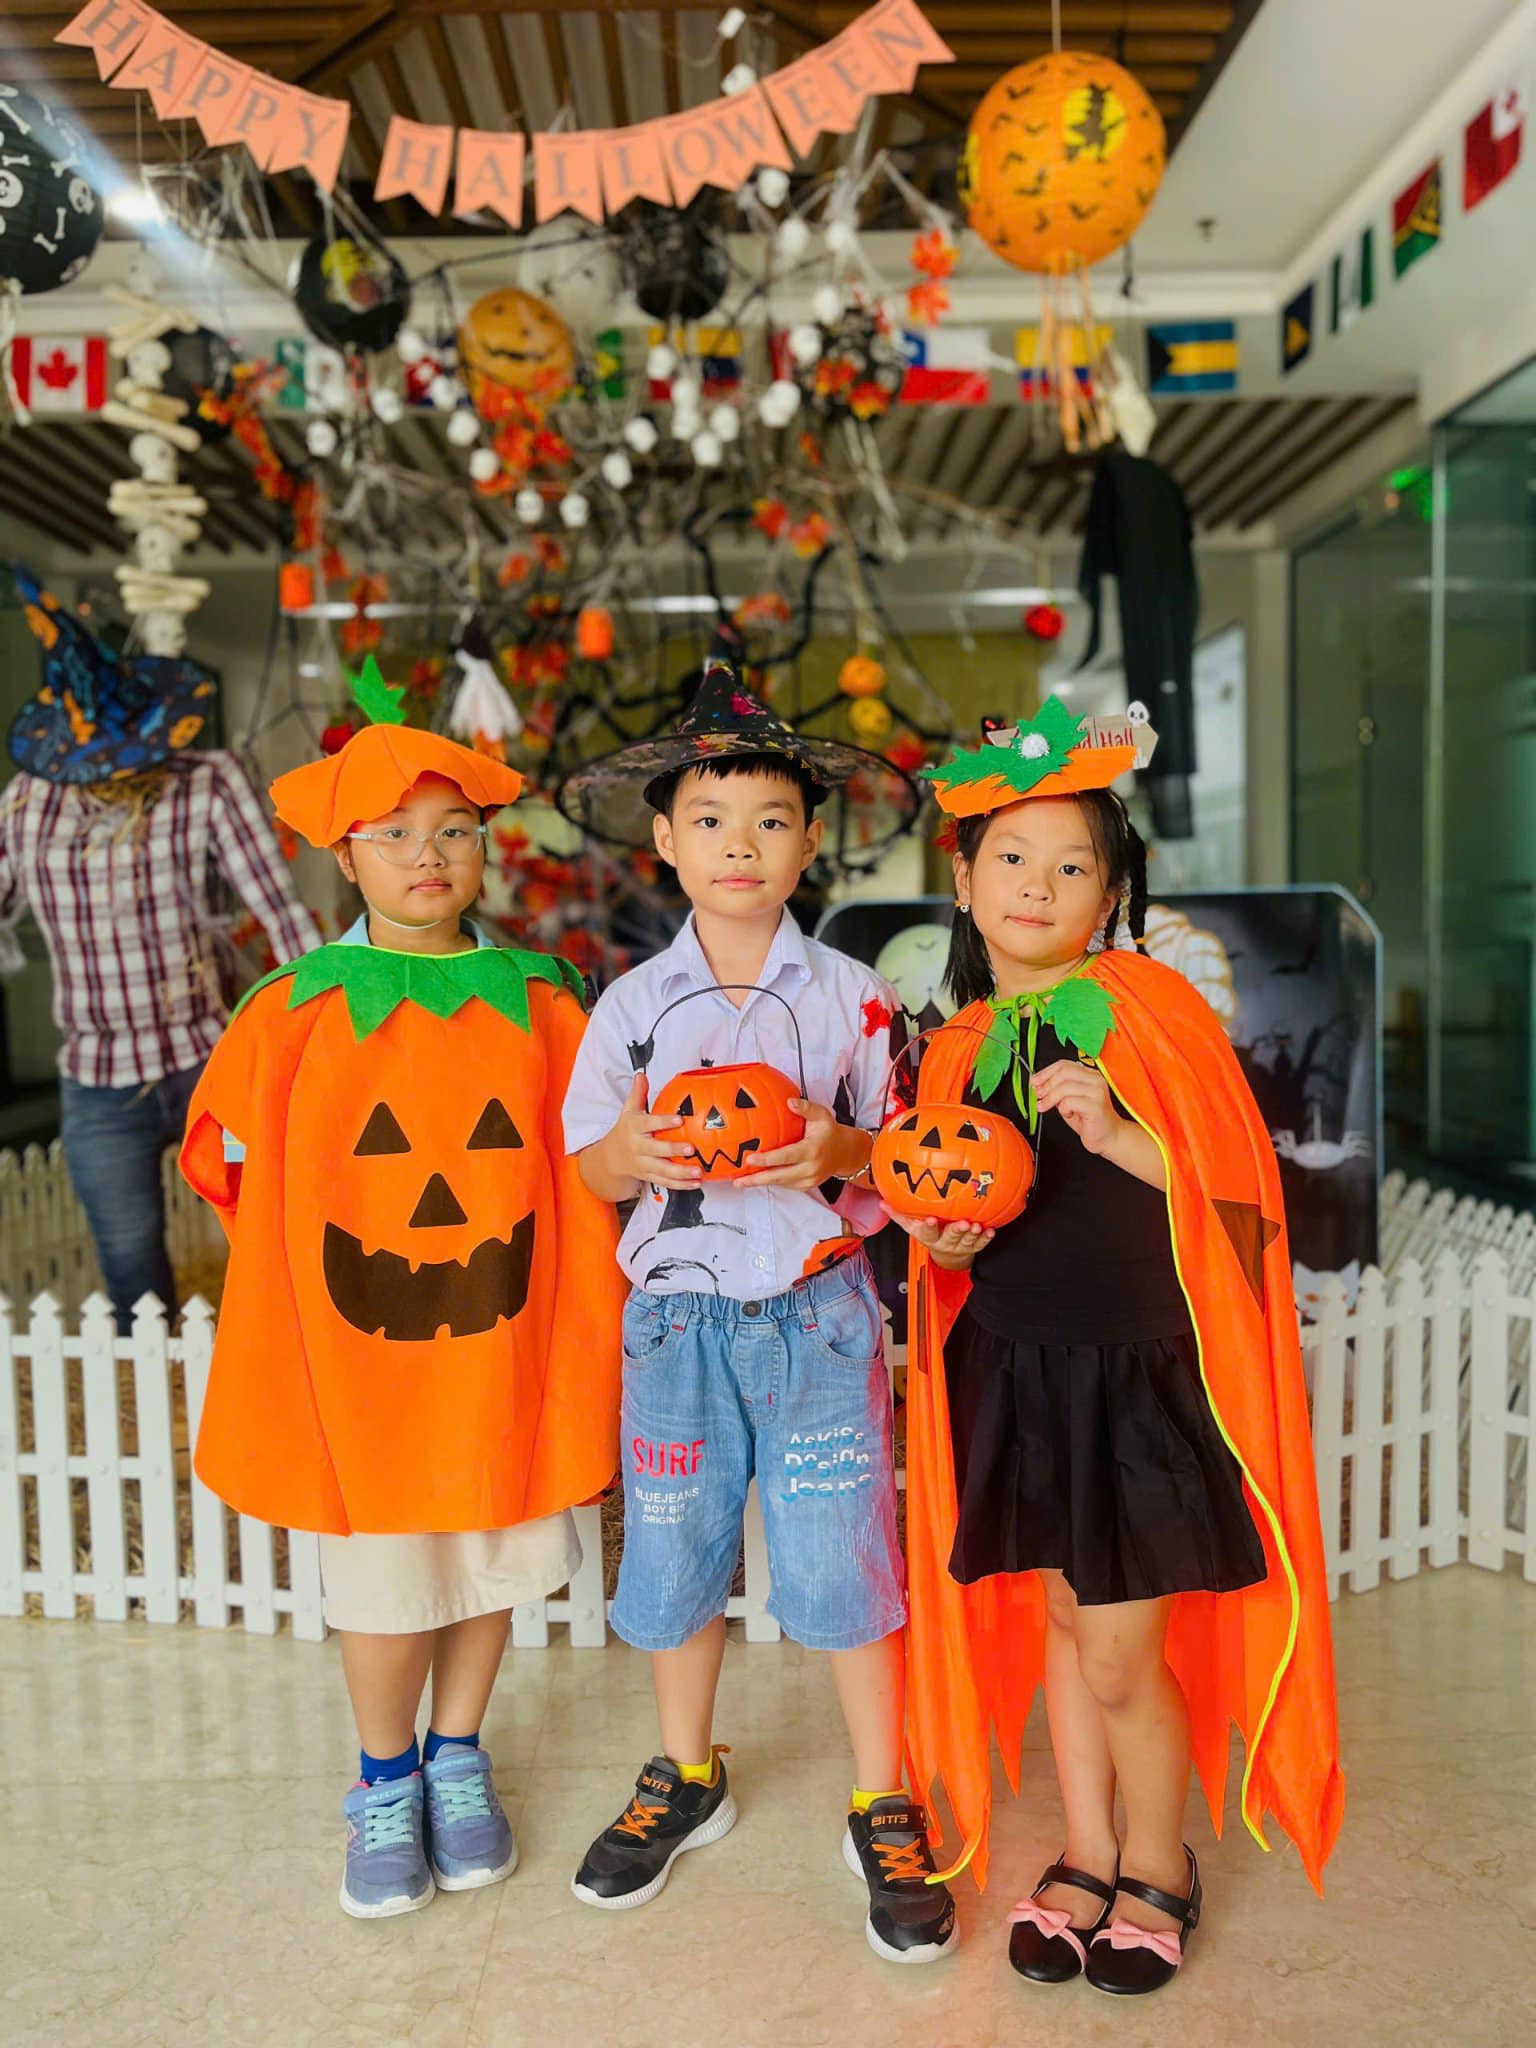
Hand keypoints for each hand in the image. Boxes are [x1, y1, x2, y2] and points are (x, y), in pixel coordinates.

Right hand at [596, 1073, 701, 1189]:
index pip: (648, 1124)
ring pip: (662, 1170)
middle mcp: (637, 1147)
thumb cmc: (625, 1131)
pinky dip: (681, 1185)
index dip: (663, 1122)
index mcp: (634, 1128)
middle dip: (673, 1150)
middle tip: (691, 1148)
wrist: (609, 1159)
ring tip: (698, 1172)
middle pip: (655, 1150)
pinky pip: (665, 1182)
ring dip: (681, 1173)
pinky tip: (695, 1183)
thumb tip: (641, 1075)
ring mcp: (643, 1164)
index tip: (679, 1120)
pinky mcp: (649, 1177)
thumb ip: (637, 1093)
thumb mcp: (628, 1111)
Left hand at [737, 1099, 868, 1189]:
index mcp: (812, 1150)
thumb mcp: (821, 1115)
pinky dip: (771, 1182)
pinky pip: (786, 1185)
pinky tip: (756, 1179)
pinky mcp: (807, 1186)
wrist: (846, 1152)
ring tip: (741, 1181)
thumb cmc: (829, 1131)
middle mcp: (810, 1168)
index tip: (750, 1158)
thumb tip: (789, 1101)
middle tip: (738, 1180)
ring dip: (761, 1182)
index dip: (767, 1159)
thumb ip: (806, 1108)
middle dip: (757, 1179)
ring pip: (781, 1183)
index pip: (786, 1157)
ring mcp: (809, 1179)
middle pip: (780, 1176)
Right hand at [882, 1208, 994, 1269]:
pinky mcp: (973, 1247)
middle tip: (962, 1224)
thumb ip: (899, 1214)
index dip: (928, 1227)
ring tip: (975, 1226)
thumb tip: (882, 1202)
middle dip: (956, 1231)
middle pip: (949, 1238)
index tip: (930, 1219)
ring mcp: (960, 1246)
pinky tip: (990, 1230)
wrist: (947, 1256)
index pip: (926, 1233)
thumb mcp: (911, 1226)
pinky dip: (985, 1238)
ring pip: (966, 1241)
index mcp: (929, 1237)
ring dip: (972, 1234)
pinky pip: (980, 1244)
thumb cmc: (928, 1233)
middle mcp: (944, 1242)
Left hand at [1032, 1059, 1120, 1153]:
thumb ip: (1057, 1090)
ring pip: (1064, 1087)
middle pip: (1063, 1073)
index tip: (1034, 1081)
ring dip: (1050, 1098)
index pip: (1064, 1065)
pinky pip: (1069, 1102)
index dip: (1046, 1072)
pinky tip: (1068, 1114)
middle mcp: (1096, 1080)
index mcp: (1090, 1075)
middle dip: (1046, 1084)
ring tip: (1046, 1107)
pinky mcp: (1096, 1106)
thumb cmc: (1089, 1119)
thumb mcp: (1069, 1100)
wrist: (1108, 1137)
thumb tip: (1039, 1084)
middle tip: (1038, 1095)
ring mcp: (1098, 1092)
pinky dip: (1063, 1109)